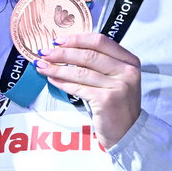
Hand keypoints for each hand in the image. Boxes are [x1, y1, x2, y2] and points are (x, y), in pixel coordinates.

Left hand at [34, 32, 141, 147]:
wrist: (127, 131)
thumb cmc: (117, 103)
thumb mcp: (116, 78)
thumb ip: (100, 63)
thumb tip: (66, 49)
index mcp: (130, 61)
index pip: (100, 41)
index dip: (76, 39)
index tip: (58, 41)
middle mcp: (127, 71)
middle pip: (88, 55)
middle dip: (62, 53)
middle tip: (44, 53)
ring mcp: (118, 86)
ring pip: (80, 71)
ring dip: (57, 68)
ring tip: (42, 66)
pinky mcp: (107, 100)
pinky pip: (78, 87)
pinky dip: (62, 83)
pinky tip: (52, 79)